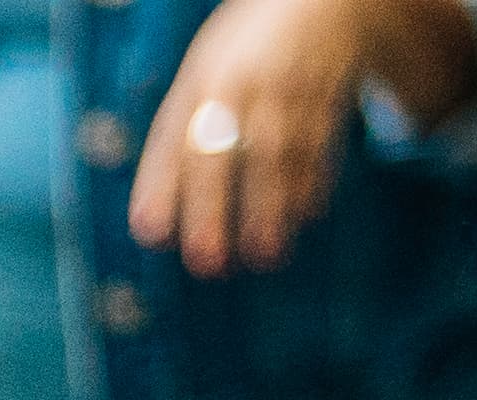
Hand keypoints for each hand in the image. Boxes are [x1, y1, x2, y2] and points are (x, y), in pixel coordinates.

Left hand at [130, 0, 373, 279]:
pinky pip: (320, 140)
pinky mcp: (327, 91)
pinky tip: (306, 216)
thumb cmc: (241, 60)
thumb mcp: (199, 86)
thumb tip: (152, 230)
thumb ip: (176, 149)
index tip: (150, 234)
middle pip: (220, 152)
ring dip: (270, 208)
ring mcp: (284, 87)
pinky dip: (314, 180)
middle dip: (212, 208)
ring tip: (264, 255)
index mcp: (197, 86)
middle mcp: (236, 86)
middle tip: (206, 262)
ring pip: (274, 154)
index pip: (171, 140)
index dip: (159, 188)